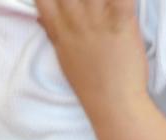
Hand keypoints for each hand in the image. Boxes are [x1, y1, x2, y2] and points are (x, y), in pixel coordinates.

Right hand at [36, 0, 147, 120]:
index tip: (63, 1)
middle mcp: (75, 21)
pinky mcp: (122, 20)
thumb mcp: (63, 56)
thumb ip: (54, 32)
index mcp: (60, 30)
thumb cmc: (90, 83)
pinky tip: (123, 1)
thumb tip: (42, 17)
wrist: (113, 104)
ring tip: (105, 4)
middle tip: (88, 3)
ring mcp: (98, 20)